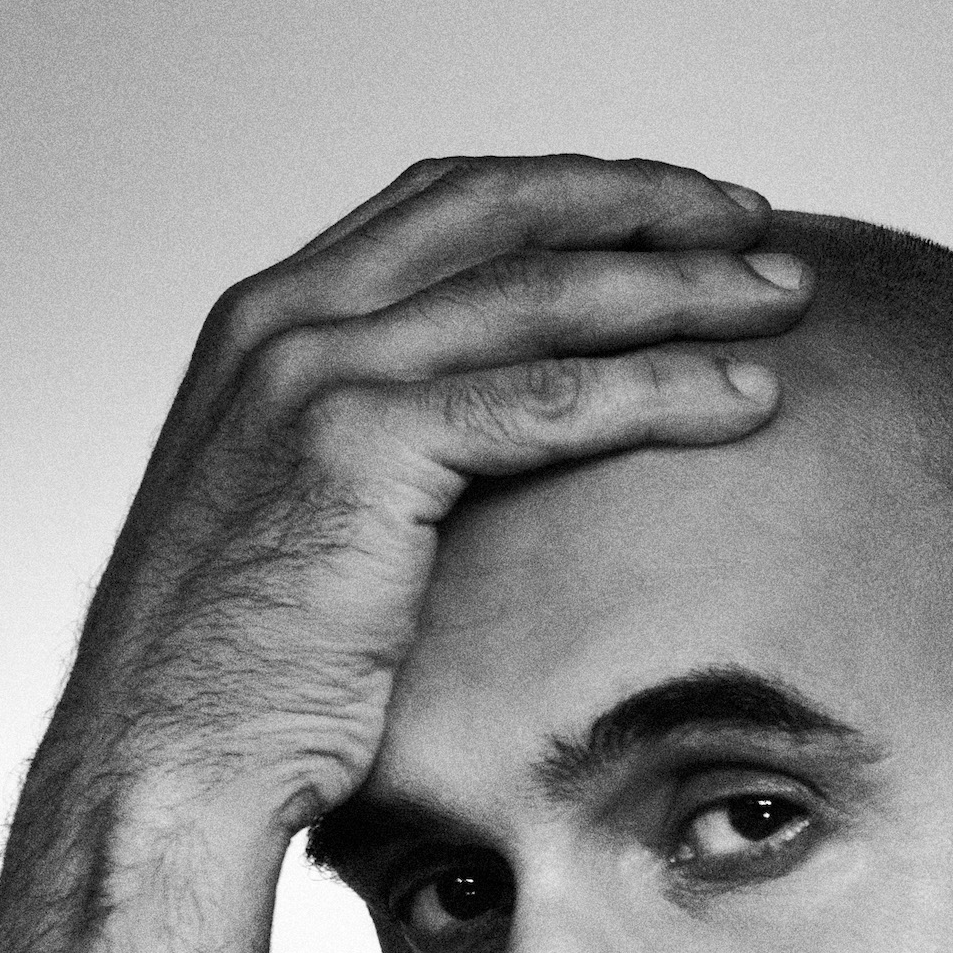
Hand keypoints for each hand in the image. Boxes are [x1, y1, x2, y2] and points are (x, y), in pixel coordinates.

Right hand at [47, 153, 813, 837]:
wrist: (164, 757)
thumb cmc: (242, 680)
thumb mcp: (308, 532)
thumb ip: (378, 463)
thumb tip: (481, 472)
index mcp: (269, 322)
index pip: (440, 207)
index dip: (566, 195)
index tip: (670, 212)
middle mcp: (284, 319)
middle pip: (499, 212)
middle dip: (640, 206)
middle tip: (753, 221)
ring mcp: (315, 373)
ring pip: (540, 293)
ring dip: (681, 286)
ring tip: (788, 296)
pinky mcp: (359, 446)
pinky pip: (547, 401)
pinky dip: (660, 391)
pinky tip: (746, 398)